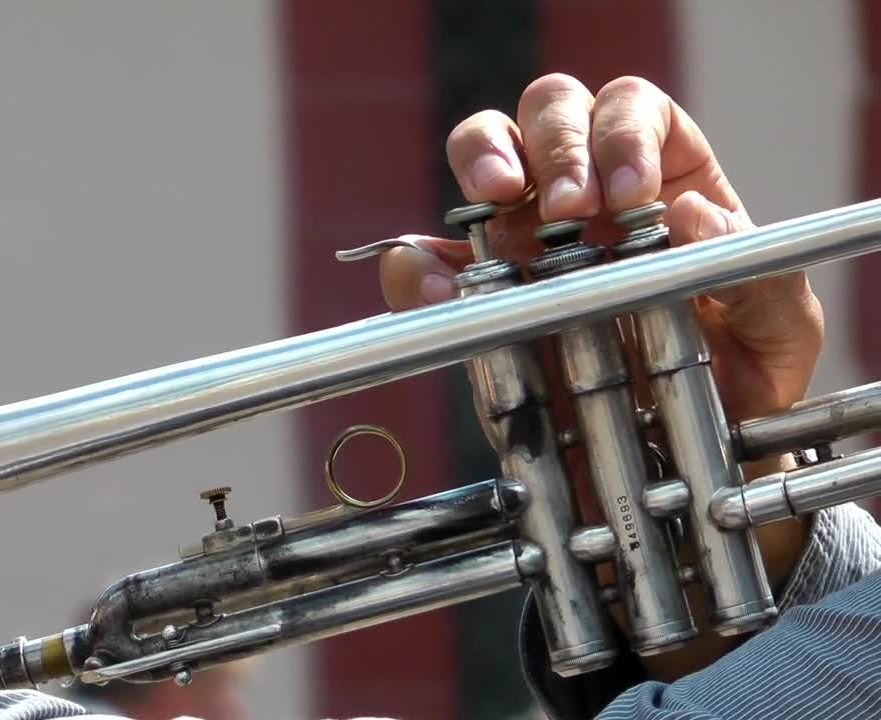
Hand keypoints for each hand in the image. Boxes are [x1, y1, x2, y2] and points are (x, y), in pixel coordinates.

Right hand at [376, 74, 822, 679]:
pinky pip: (427, 262)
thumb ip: (754, 270)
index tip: (629, 196)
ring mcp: (525, 234)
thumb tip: (694, 212)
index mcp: (664, 175)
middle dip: (554, 142)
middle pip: (552, 109)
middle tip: (567, 208)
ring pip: (483, 150)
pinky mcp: (476, 296)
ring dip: (483, 160)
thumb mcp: (778, 329)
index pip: (634, 110)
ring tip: (496, 199)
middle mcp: (587, 189)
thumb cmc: (738, 376)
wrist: (685, 458)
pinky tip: (439, 287)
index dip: (623, 134)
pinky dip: (420, 266)